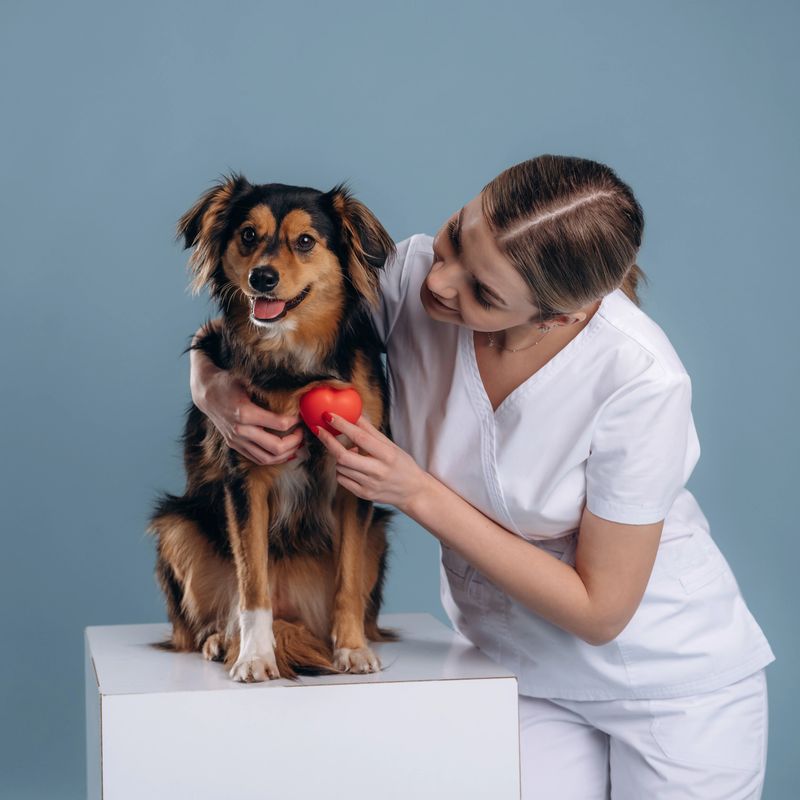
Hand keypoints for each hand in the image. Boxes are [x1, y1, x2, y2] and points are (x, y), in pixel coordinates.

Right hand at [197, 367, 303, 465]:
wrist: (206, 393)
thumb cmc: (228, 382)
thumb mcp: (248, 379)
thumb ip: (268, 387)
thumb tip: (294, 391)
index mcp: (245, 413)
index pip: (279, 424)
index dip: (295, 422)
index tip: (301, 416)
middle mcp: (240, 430)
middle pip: (276, 447)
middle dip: (295, 441)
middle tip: (303, 433)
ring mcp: (236, 440)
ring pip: (267, 458)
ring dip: (287, 454)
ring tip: (297, 444)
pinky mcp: (234, 445)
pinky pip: (257, 459)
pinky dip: (273, 458)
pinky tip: (285, 451)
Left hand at [314, 412, 430, 511]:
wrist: (412, 491)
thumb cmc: (402, 464)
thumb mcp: (391, 446)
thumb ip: (371, 431)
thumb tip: (354, 414)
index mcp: (387, 455)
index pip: (360, 437)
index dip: (342, 425)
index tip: (328, 415)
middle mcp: (378, 471)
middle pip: (344, 456)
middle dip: (328, 441)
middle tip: (319, 430)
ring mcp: (369, 485)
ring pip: (340, 467)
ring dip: (338, 456)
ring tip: (350, 451)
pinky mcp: (364, 494)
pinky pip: (342, 479)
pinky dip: (341, 469)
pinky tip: (351, 466)